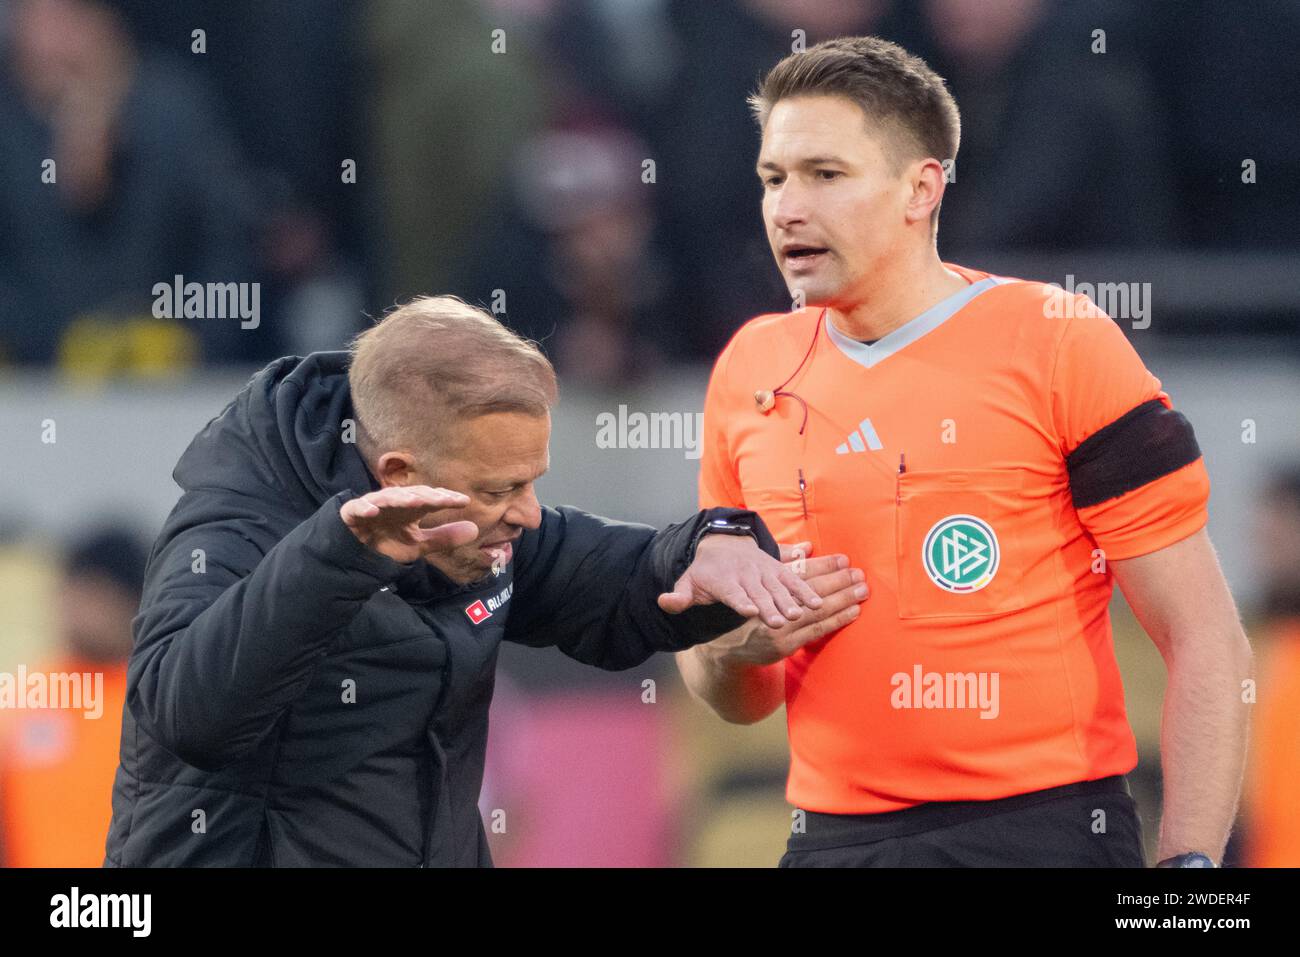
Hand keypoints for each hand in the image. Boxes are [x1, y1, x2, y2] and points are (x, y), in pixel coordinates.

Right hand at [339, 485, 478, 563]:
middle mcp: (394, 502)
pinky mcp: (353, 513)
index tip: (464, 501)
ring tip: (415, 501)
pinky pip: (358, 508)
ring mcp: (373, 505)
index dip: (446, 499)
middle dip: (427, 496)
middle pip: (412, 495)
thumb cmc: (388, 541)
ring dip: (400, 498)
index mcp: (411, 507)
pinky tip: (373, 511)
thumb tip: (476, 529)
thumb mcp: (419, 544)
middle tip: (443, 499)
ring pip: (388, 498)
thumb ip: (444, 537)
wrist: (356, 552)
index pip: (431, 499)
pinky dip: (365, 508)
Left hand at [656, 532, 823, 628]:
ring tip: (798, 614)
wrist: (723, 545)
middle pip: (757, 592)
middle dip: (768, 606)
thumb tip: (663, 601)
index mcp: (723, 580)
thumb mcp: (688, 583)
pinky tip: (816, 604)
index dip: (740, 601)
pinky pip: (793, 579)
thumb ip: (679, 597)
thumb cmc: (705, 573)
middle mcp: (745, 574)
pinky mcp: (777, 569)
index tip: (750, 611)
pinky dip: (804, 590)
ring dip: (789, 600)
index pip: (732, 593)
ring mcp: (763, 571)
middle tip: (778, 621)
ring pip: (777, 587)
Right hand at [703, 542, 867, 665]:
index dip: (823, 565)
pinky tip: (853, 612)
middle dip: (838, 581)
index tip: (844, 560)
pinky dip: (836, 620)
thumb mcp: (761, 585)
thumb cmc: (751, 612)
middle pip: (811, 590)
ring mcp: (780, 627)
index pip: (800, 573)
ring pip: (817, 610)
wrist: (729, 647)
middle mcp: (773, 605)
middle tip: (859, 575)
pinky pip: (816, 631)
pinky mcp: (785, 645)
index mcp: (767, 587)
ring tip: (862, 591)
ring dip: (843, 599)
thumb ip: (783, 563)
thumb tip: (806, 547)